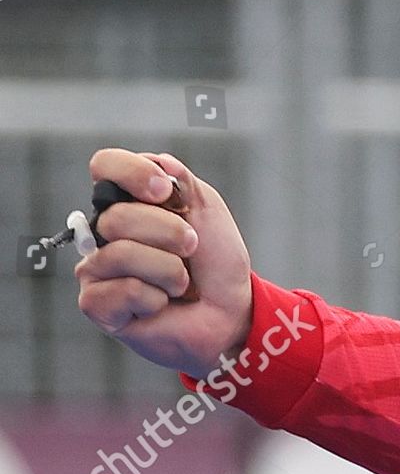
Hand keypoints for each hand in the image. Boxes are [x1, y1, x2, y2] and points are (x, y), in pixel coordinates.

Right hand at [74, 149, 253, 380]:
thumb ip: (183, 181)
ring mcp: (98, 268)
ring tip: (180, 282)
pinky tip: (160, 305)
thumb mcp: (208, 211)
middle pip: (116, 217)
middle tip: (191, 248)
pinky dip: (154, 298)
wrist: (229, 312)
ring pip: (119, 254)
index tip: (165, 191)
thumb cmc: (217, 263)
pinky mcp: (96, 304)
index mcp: (132, 202)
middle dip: (168, 233)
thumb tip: (159, 161)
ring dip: (168, 270)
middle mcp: (107, 232)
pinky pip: (121, 290)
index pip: (106, 166)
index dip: (131, 173)